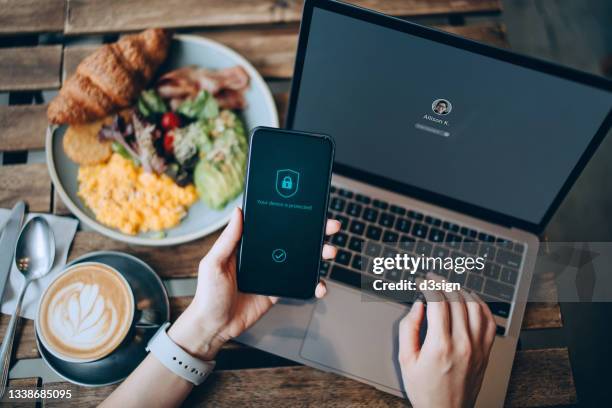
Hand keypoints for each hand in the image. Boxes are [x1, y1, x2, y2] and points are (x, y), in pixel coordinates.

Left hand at [168, 207, 340, 359]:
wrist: (214, 326)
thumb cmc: (208, 294)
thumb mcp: (213, 263)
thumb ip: (228, 239)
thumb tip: (238, 211)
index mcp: (248, 244)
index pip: (273, 224)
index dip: (291, 215)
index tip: (308, 208)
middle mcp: (263, 255)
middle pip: (293, 239)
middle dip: (315, 232)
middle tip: (330, 226)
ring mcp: (273, 272)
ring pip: (302, 259)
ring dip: (319, 254)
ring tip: (329, 252)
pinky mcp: (279, 289)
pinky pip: (300, 283)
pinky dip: (314, 283)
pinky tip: (320, 284)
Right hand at [398, 274, 496, 407]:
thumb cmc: (425, 390)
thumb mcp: (406, 360)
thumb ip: (408, 328)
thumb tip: (417, 306)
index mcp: (440, 346)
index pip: (437, 302)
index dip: (428, 286)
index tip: (422, 282)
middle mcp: (462, 344)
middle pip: (456, 300)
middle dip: (443, 283)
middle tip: (433, 278)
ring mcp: (477, 347)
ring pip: (475, 306)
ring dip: (462, 290)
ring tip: (450, 285)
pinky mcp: (486, 352)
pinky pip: (489, 321)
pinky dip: (481, 305)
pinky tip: (471, 299)